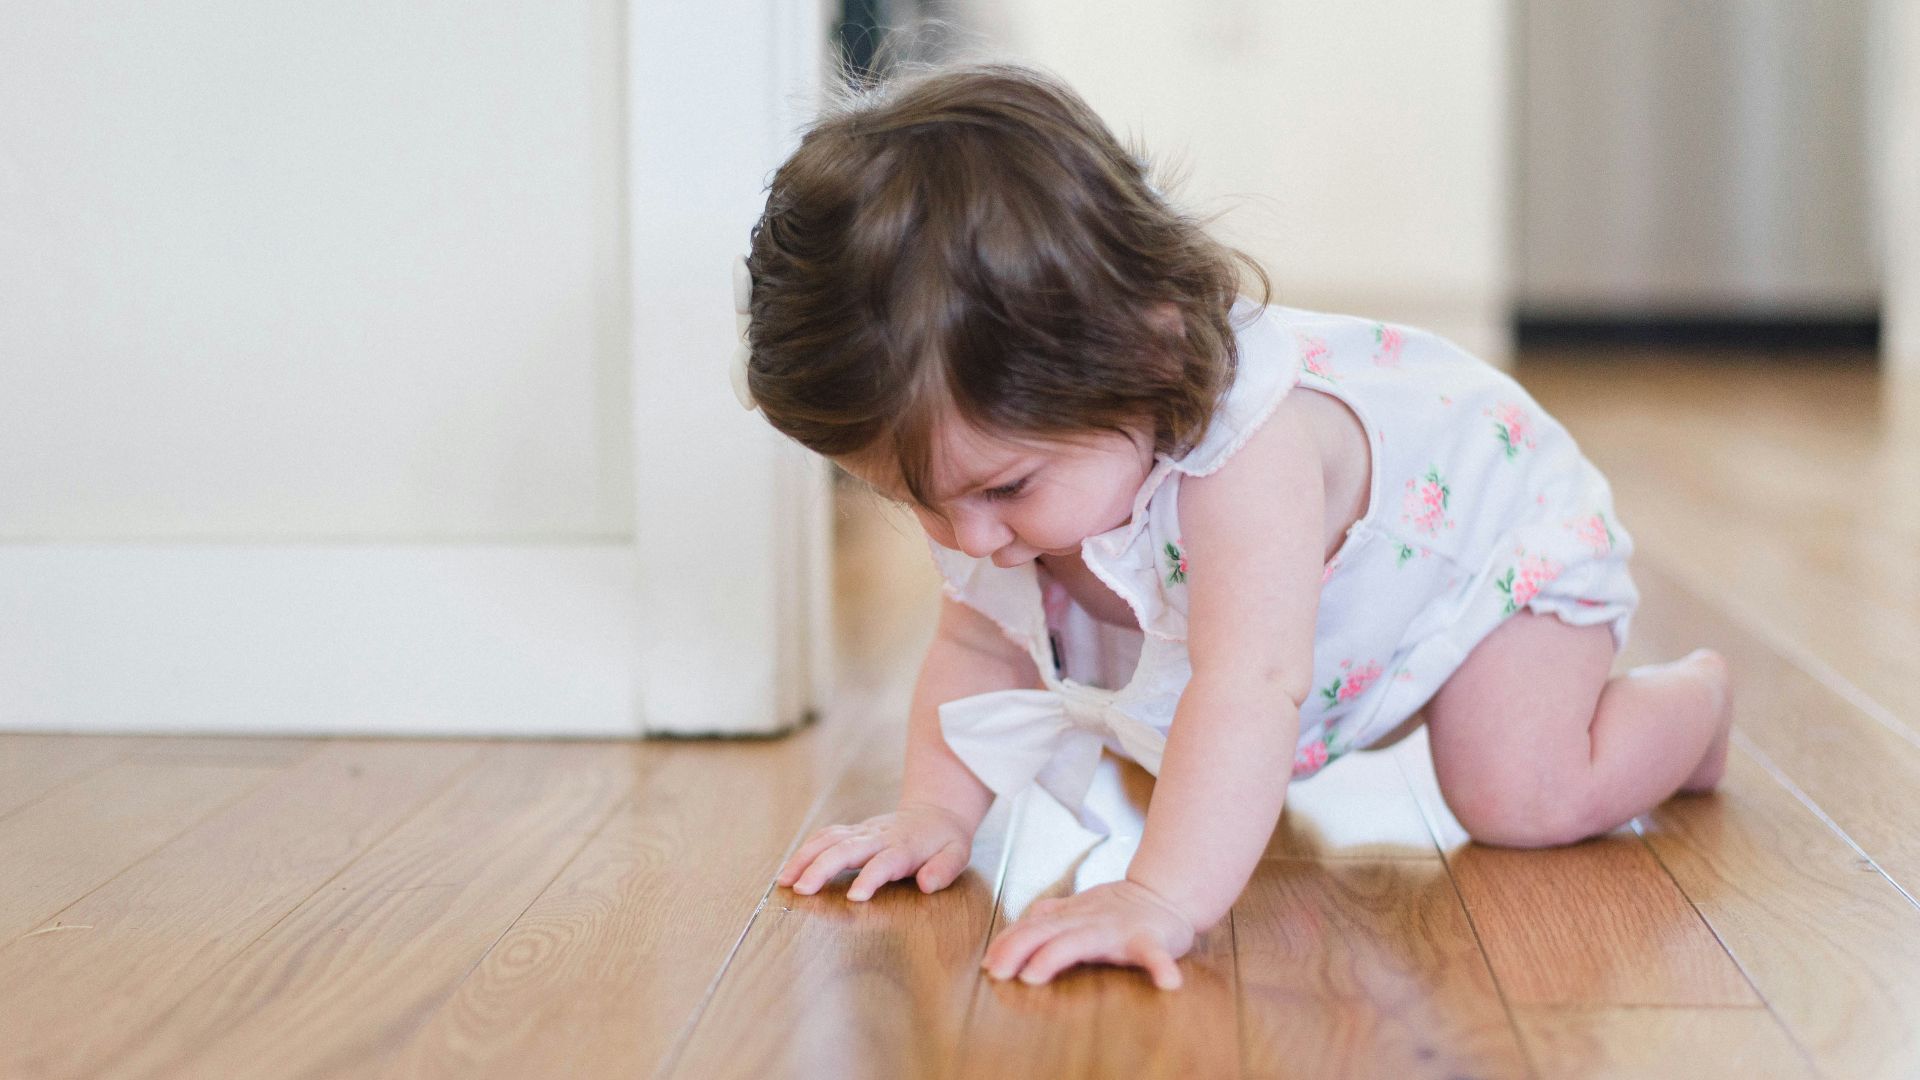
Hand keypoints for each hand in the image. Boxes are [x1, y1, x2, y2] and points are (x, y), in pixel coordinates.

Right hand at [776, 802, 975, 901]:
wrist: (934, 810)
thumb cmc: (944, 840)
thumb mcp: (957, 854)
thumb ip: (943, 869)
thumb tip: (926, 884)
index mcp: (904, 846)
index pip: (884, 862)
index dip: (870, 878)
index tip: (854, 896)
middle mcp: (878, 836)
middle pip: (846, 849)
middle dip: (822, 868)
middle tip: (802, 889)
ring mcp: (862, 831)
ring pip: (828, 839)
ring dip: (805, 858)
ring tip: (785, 881)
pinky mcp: (852, 831)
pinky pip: (824, 836)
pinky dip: (805, 851)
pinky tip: (790, 869)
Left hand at [981, 878, 1195, 989]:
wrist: (1166, 895)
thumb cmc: (1121, 909)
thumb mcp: (1082, 908)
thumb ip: (1054, 913)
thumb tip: (1026, 918)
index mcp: (1072, 919)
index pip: (1032, 929)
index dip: (1008, 943)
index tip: (987, 963)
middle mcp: (1088, 922)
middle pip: (1045, 933)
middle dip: (1017, 949)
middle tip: (996, 972)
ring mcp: (1117, 931)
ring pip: (1081, 941)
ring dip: (1055, 956)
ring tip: (1034, 974)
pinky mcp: (1149, 939)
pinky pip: (1153, 954)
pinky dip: (1159, 967)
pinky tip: (1167, 983)